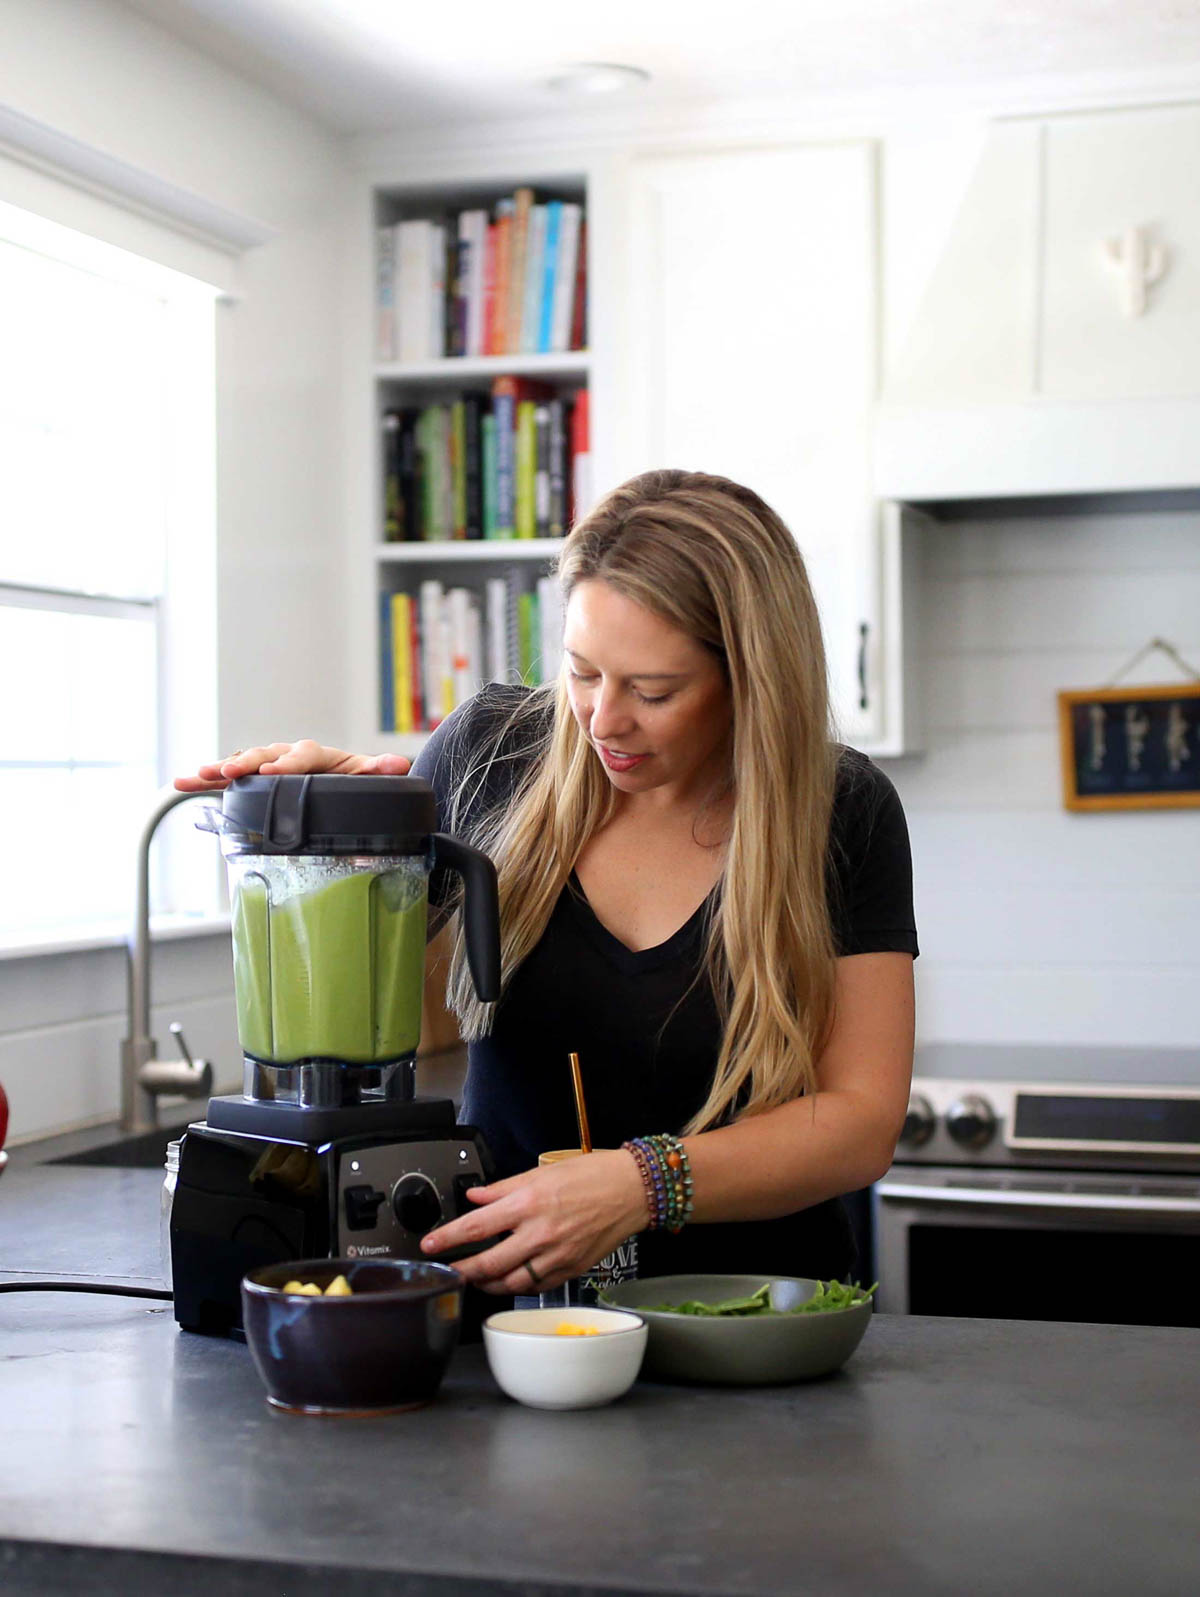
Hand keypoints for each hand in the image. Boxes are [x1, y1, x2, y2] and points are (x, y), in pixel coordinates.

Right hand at [174, 740, 412, 791]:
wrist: (332, 778)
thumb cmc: (347, 777)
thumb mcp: (364, 775)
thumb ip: (378, 771)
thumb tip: (400, 765)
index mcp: (315, 755)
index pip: (302, 756)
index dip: (289, 765)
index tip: (275, 773)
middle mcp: (285, 755)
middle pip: (264, 755)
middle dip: (246, 763)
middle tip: (230, 771)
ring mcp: (265, 765)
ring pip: (240, 764)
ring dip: (218, 769)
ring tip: (195, 775)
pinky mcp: (251, 779)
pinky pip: (225, 779)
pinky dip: (203, 780)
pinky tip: (180, 784)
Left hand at [420, 1149, 649, 1295]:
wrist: (632, 1191)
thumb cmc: (592, 1176)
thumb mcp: (542, 1172)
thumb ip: (503, 1188)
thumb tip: (476, 1196)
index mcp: (529, 1203)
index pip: (477, 1225)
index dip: (448, 1238)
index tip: (431, 1244)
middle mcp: (540, 1232)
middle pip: (488, 1262)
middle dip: (461, 1269)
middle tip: (447, 1270)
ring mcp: (556, 1255)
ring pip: (510, 1281)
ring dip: (486, 1283)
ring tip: (474, 1278)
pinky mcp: (570, 1270)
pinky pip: (535, 1286)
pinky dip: (516, 1287)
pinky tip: (507, 1281)